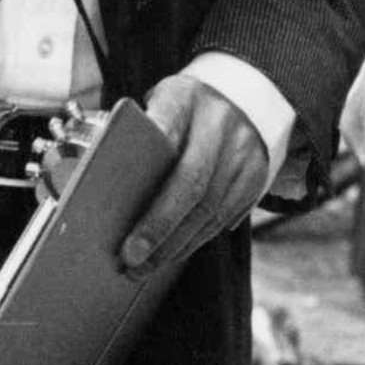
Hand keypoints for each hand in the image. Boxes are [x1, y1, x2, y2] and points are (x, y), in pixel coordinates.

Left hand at [123, 73, 270, 272]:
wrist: (245, 96)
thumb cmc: (186, 107)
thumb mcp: (163, 100)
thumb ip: (143, 133)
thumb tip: (108, 183)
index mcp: (186, 99)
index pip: (165, 130)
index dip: (147, 165)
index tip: (123, 197)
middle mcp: (220, 125)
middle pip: (192, 184)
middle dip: (159, 226)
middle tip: (130, 258)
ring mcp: (243, 153)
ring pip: (210, 210)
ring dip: (175, 244)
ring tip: (143, 267)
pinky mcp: (256, 177)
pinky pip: (224, 218)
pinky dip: (195, 240)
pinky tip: (172, 253)